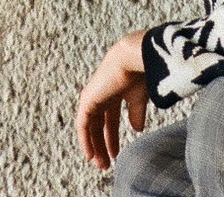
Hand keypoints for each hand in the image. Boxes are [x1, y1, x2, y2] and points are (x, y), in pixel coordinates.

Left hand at [75, 30, 148, 170]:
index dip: (112, 139)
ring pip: (89, 128)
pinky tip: (90, 155)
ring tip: (100, 164)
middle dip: (102, 146)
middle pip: (98, 126)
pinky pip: (83, 125)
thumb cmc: (140, 73)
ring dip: (94, 147)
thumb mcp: (139, 98)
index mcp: (113, 94)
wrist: (134, 59)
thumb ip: (136, 113)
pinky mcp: (87, 101)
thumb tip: (137, 129)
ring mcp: (92, 98)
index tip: (115, 156)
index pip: (108, 121)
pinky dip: (85, 141)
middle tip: (106, 165)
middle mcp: (100, 97)